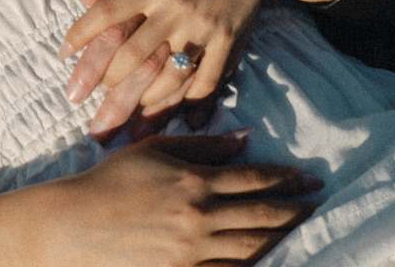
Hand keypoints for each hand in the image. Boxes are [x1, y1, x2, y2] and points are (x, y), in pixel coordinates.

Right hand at [36, 130, 319, 266]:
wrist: (78, 225)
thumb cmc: (114, 179)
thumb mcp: (155, 149)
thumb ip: (201, 145)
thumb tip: (243, 140)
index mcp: (194, 180)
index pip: (252, 179)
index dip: (285, 178)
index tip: (308, 177)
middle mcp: (200, 217)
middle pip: (261, 215)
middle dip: (293, 208)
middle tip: (317, 202)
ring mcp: (194, 252)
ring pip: (252, 248)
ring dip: (281, 238)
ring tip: (300, 229)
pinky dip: (253, 265)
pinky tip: (268, 258)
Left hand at [60, 0, 280, 134]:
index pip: (108, 13)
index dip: (82, 35)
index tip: (63, 53)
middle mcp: (176, 10)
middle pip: (132, 54)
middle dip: (102, 79)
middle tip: (79, 98)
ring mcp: (203, 31)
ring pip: (166, 76)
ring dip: (139, 98)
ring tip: (117, 115)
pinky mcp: (225, 45)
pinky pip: (204, 81)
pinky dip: (184, 100)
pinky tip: (165, 112)